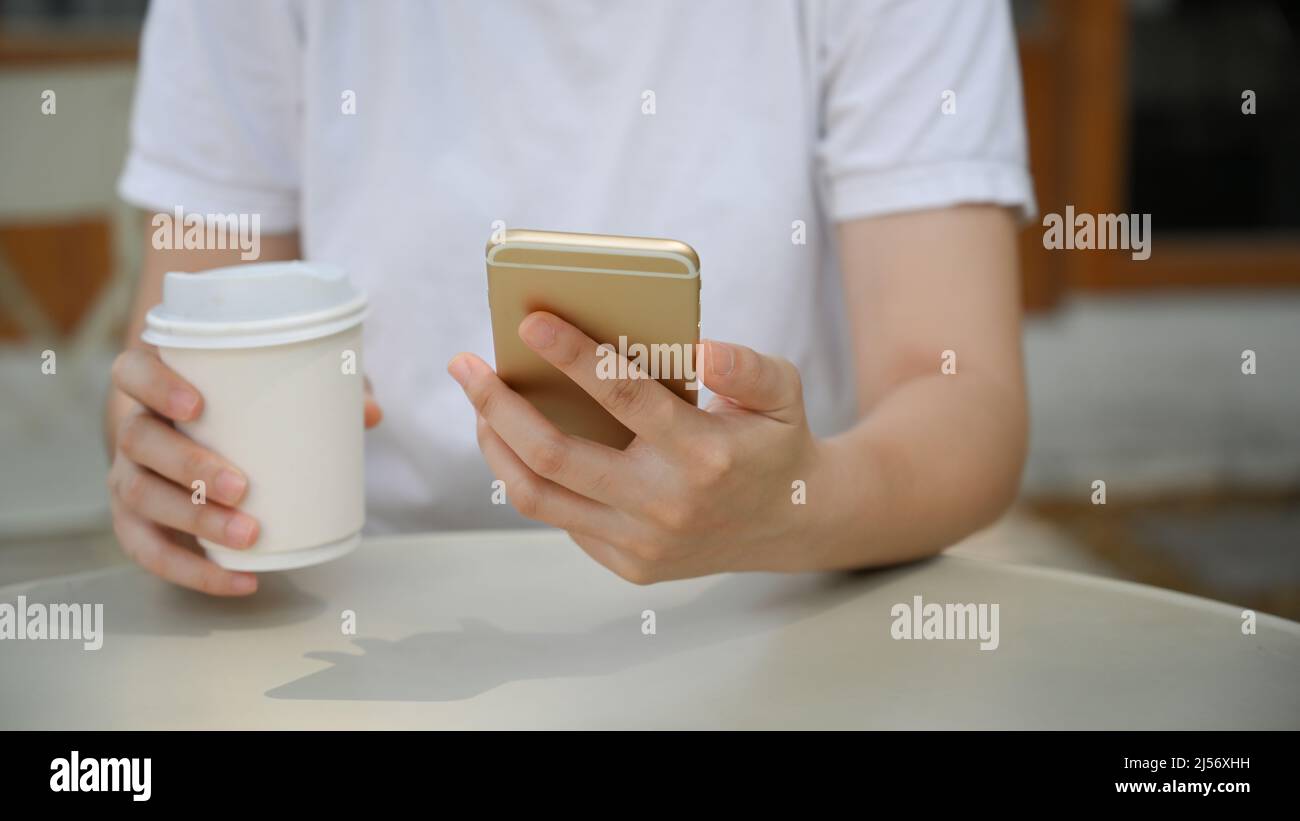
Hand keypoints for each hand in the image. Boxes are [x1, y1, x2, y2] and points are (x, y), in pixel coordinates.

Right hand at [107, 348, 382, 594]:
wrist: (197, 441)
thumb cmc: (242, 404)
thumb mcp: (279, 387)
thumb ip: (323, 389)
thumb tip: (370, 412)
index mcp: (154, 383)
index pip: (131, 372)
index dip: (153, 385)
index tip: (196, 405)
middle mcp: (134, 429)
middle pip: (140, 442)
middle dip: (188, 467)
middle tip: (242, 486)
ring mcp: (129, 477)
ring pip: (141, 497)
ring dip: (194, 519)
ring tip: (249, 534)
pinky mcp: (138, 522)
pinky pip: (150, 551)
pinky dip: (194, 571)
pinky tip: (241, 579)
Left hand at [448, 312, 822, 583]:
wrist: (791, 525)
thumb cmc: (775, 441)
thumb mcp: (782, 390)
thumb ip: (745, 365)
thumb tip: (700, 349)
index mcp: (703, 453)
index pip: (623, 396)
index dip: (571, 355)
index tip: (529, 321)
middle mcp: (665, 504)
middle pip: (554, 454)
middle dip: (497, 404)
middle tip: (465, 365)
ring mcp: (642, 542)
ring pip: (538, 496)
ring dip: (495, 445)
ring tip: (479, 404)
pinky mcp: (628, 565)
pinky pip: (561, 518)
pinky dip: (531, 476)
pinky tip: (518, 442)